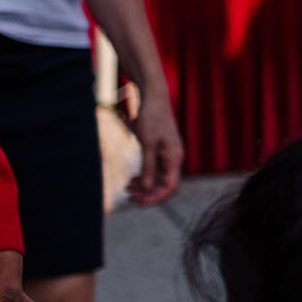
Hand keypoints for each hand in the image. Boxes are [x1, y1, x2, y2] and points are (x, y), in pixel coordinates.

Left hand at [128, 90, 183, 205]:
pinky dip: (144, 176)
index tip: (139, 203)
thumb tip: (147, 188)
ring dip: (145, 186)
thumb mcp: (147, 144)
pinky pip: (155, 170)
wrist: (154, 98)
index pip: (170, 186)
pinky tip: (132, 179)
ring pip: (158, 178)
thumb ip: (148, 167)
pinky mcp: (161, 151)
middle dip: (148, 193)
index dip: (156, 197)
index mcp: (174, 158)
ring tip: (127, 188)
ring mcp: (168, 155)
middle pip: (164, 185)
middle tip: (129, 196)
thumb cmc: (152, 118)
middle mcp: (174, 159)